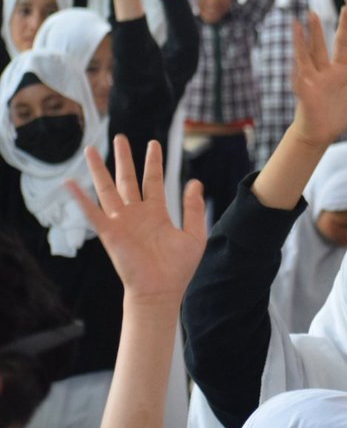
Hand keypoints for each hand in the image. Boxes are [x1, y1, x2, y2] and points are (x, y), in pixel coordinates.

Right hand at [67, 137, 204, 303]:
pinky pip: (92, 211)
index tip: (153, 144)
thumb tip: (195, 182)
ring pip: (108, 189)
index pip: (154, 181)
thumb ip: (193, 209)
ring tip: (91, 148)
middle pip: (128, 179)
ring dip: (99, 169)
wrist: (161, 290)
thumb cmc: (178, 268)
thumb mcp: (194, 234)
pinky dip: (79, 197)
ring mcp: (121, 221)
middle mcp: (137, 214)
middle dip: (124, 158)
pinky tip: (69, 182)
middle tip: (120, 137)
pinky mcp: (110, 232)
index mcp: (157, 213)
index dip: (153, 163)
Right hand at [290, 9, 346, 146]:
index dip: (345, 29)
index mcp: (338, 72)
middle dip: (316, 30)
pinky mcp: (304, 90)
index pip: (342, 46)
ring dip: (301, 41)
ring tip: (296, 23)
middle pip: (319, 47)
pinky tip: (295, 51)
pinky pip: (300, 74)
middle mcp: (323, 73)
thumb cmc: (338, 116)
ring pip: (306, 56)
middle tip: (312, 11)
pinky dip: (298, 62)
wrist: (322, 135)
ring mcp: (311, 80)